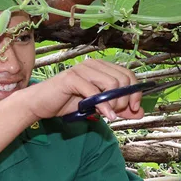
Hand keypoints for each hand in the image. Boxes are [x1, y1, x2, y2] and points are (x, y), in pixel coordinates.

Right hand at [19, 59, 143, 120]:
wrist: (41, 105)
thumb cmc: (67, 103)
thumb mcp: (98, 107)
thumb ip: (118, 108)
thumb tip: (140, 112)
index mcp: (100, 67)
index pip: (128, 74)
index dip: (135, 92)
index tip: (134, 108)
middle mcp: (93, 64)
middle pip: (123, 79)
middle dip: (124, 100)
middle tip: (117, 113)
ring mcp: (82, 69)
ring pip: (112, 84)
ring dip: (114, 104)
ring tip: (108, 114)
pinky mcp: (72, 78)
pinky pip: (95, 92)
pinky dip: (104, 107)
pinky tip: (105, 116)